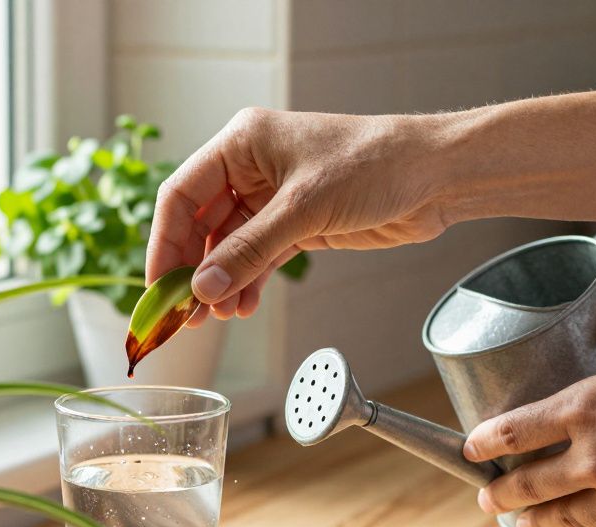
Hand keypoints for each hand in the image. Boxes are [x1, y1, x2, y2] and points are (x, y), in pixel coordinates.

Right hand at [145, 108, 451, 323]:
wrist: (436, 175)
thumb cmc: (376, 165)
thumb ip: (250, 250)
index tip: (158, 287)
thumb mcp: (304, 209)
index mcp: (242, 142)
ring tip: (219, 316)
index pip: (181, 195)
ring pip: (229, 246)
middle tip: (185, 313)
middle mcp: (251, 167)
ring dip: (222, 282)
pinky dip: (249, 282)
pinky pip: (258, 257)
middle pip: (200, 224)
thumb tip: (203, 288)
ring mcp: (274, 197)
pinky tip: (244, 306)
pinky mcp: (298, 223)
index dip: (164, 243)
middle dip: (192, 270)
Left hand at [463, 298, 595, 526]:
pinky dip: (588, 523)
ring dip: (533, 521)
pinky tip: (582, 521)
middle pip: (527, 484)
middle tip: (485, 497)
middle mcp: (595, 456)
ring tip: (519, 523)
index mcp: (588, 407)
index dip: (485, 443)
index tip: (469, 449)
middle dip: (499, 494)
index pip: (515, 431)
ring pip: (561, 517)